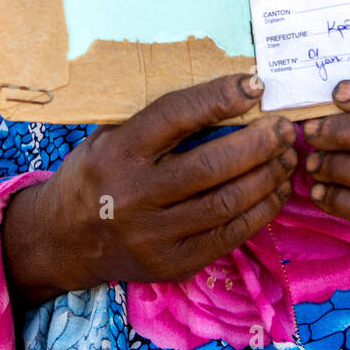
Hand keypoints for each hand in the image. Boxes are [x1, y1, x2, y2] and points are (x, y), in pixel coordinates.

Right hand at [1, 73, 296, 303]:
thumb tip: (229, 95)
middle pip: (212, 166)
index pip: (176, 116)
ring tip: (288, 156)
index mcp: (117, 152)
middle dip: (259, 143)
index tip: (254, 85)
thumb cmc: (97, 173)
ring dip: (268, 176)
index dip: (219, 98)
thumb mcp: (111, 136)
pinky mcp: (172, 264)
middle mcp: (133, 196)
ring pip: (227, 203)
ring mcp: (153, 236)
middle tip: (285, 127)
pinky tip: (276, 190)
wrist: (62, 240)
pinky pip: (229, 236)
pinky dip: (261, 210)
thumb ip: (159, 123)